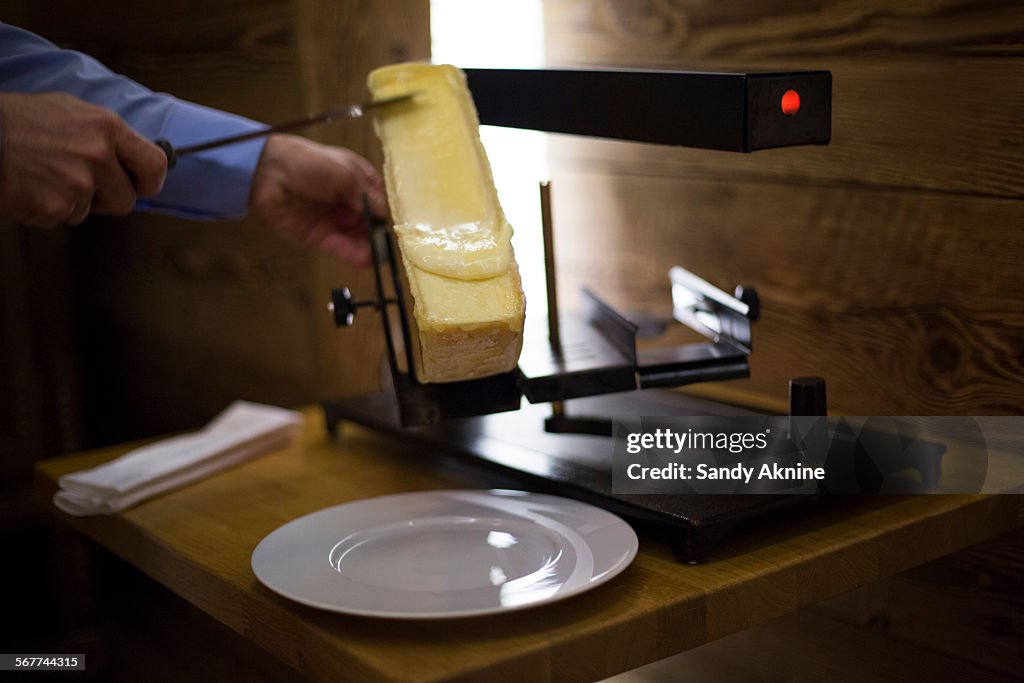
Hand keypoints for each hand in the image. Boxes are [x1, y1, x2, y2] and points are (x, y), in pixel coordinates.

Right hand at [0, 92, 167, 227]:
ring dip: (71, 202)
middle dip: (106, 198)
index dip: (150, 182)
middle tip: (79, 183)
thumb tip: (134, 158)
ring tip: (43, 177)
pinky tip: (30, 188)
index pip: (155, 164)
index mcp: (106, 127)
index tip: (142, 187)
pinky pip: (62, 219)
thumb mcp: (70, 112)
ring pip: (90, 211)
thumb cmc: (18, 121)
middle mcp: (97, 155)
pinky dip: (46, 210)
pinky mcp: (54, 207)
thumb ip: (106, 135)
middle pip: (126, 199)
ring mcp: (77, 183)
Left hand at [248, 134, 386, 265]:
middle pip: (371, 224)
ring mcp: (335, 220)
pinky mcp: (320, 236)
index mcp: (358, 182)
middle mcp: (349, 203)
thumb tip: (385, 214)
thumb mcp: (346, 173)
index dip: (388, 216)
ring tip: (379, 257)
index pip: (379, 203)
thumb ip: (367, 195)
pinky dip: (353, 254)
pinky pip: (341, 247)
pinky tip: (366, 259)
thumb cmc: (309, 162)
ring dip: (369, 248)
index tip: (397, 228)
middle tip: (388, 247)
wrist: (268, 172)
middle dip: (380, 235)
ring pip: (358, 238)